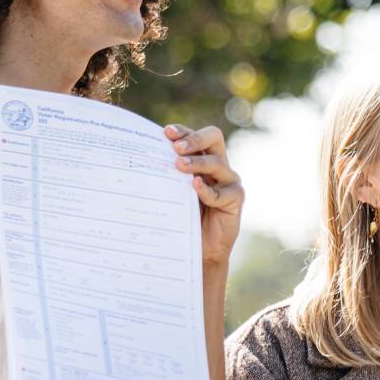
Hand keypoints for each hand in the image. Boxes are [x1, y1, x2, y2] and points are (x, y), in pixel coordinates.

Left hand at [166, 124, 243, 265]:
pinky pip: (221, 192)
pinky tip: (194, 186)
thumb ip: (168, 174)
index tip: (166, 132)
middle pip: (213, 137)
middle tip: (176, 147)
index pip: (195, 136)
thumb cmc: (183, 217)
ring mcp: (229, 180)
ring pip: (216, 162)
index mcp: (202, 158)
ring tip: (179, 166)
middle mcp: (218, 164)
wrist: (200, 248)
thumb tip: (143, 157)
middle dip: (194, 139)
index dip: (183, 131)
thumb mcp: (173, 191)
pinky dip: (206, 189)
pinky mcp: (236, 198)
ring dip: (197, 162)